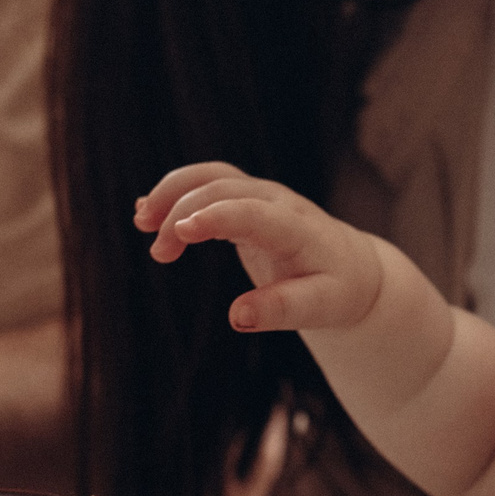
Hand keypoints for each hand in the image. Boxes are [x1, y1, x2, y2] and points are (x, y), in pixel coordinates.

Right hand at [135, 163, 381, 333]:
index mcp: (298, 229)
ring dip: (174, 193)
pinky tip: (147, 213)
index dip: (216, 217)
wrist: (352, 268)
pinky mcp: (247, 201)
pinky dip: (177, 193)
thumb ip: (280, 310)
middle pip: (223, 189)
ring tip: (141, 221)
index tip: (181, 230)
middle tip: (158, 252)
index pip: (254, 212)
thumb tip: (236, 318)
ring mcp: (262, 196)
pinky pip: (208, 185)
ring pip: (212, 177)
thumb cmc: (337, 290)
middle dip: (184, 212)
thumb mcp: (319, 308)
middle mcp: (278, 202)